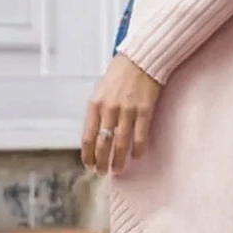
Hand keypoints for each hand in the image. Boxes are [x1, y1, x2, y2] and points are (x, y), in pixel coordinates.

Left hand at [81, 55, 161, 174]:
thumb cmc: (119, 74)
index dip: (88, 155)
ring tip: (118, 170)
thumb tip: (95, 134)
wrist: (141, 59)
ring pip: (121, 143)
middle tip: (102, 172)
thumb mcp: (100, 90)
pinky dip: (137, 149)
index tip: (89, 165)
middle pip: (103, 143)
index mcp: (95, 104)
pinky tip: (136, 156)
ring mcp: (128, 110)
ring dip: (118, 160)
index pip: (88, 137)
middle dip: (101, 162)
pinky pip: (140, 135)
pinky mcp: (145, 110)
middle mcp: (109, 109)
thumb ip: (97, 111)